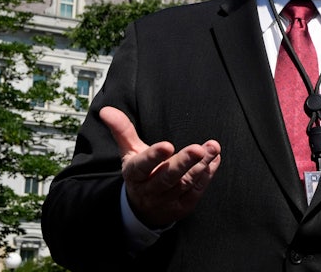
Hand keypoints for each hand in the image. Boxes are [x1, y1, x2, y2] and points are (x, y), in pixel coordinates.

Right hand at [99, 106, 221, 227]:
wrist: (143, 209)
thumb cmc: (140, 173)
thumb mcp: (129, 152)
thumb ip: (122, 131)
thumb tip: (106, 110)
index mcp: (134, 174)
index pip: (142, 166)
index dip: (154, 157)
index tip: (167, 145)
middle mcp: (149, 190)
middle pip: (167, 177)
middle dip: (184, 162)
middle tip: (198, 149)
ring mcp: (166, 201)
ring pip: (184, 183)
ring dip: (200, 166)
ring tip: (212, 148)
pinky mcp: (182, 207)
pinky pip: (196, 191)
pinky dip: (206, 175)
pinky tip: (214, 160)